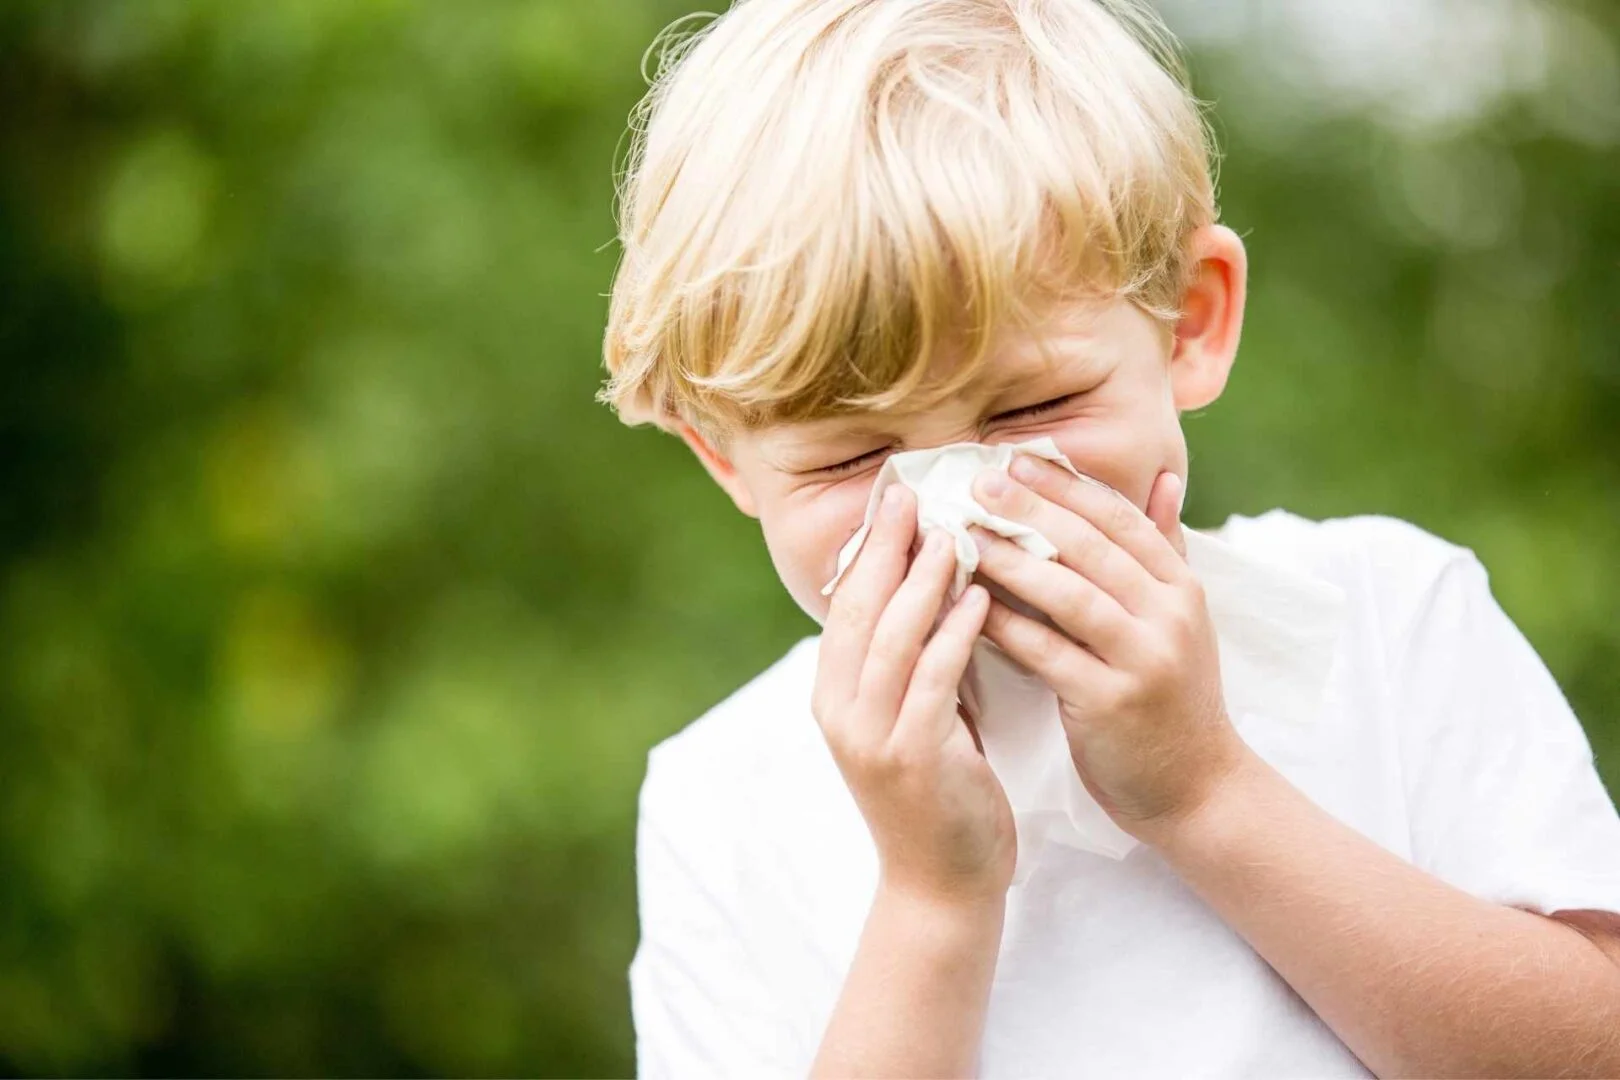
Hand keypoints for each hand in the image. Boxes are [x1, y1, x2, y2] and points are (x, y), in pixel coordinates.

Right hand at [815, 484, 1015, 905]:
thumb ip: (914, 659)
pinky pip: (931, 681)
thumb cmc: (940, 792)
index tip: (896, 495)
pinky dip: (953, 634)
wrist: (942, 884)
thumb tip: (936, 586)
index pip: (844, 603)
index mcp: (834, 694)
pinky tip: (980, 599)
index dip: (869, 547)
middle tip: (914, 492)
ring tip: (955, 533)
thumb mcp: (915, 716)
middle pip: (857, 608)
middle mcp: (840, 710)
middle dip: (886, 546)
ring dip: (922, 580)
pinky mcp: (910, 758)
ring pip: (890, 637)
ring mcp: (870, 736)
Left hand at [968, 459, 1245, 841]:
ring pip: (1070, 595)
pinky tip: (968, 606)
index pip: (1120, 518)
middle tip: (978, 482)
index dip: (1066, 485)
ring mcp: (1144, 659)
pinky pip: (1049, 654)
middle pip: (1092, 547)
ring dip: (1012, 561)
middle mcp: (1169, 615)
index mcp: (1181, 586)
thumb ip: (1166, 547)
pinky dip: (1007, 626)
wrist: (1196, 787)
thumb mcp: (1181, 618)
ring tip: (963, 536)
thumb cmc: (1172, 697)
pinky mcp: (1112, 703)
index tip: (1016, 458)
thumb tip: (1162, 478)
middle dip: (1031, 509)